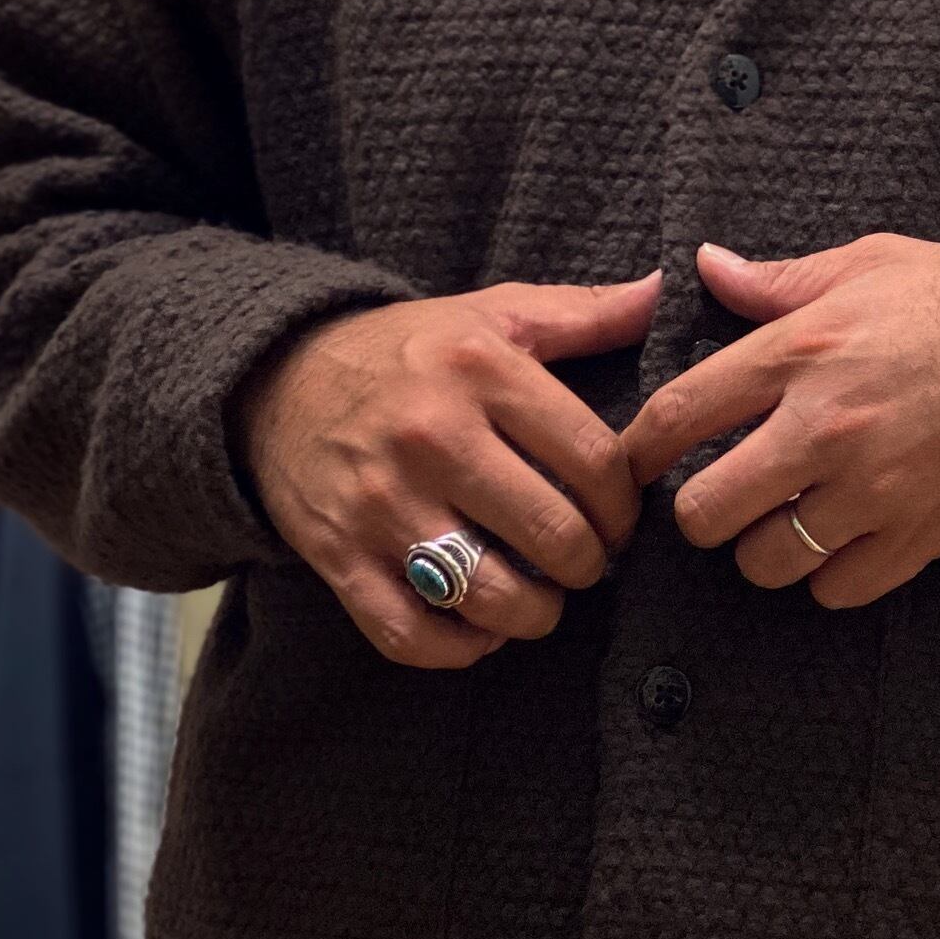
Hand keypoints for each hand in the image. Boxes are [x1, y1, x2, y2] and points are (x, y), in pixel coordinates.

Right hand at [237, 272, 660, 667]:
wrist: (278, 382)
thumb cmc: (410, 352)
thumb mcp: (495, 312)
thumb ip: (584, 311)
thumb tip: (662, 290)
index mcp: (480, 371)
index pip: (594, 460)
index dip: (626, 505)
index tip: (621, 517)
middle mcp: (431, 437)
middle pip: (553, 535)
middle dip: (590, 564)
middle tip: (587, 560)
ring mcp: (380, 504)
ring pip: (491, 595)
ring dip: (536, 614)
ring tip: (543, 598)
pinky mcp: (338, 558)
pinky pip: (412, 635)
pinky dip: (461, 648)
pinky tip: (482, 627)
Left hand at [622, 236, 939, 609]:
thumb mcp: (866, 264)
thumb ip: (777, 279)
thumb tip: (705, 267)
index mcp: (801, 352)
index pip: (679, 414)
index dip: (642, 446)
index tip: (639, 458)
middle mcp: (825, 429)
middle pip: (706, 511)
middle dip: (698, 509)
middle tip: (717, 494)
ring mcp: (871, 491)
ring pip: (766, 561)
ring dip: (763, 546)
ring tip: (781, 518)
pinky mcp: (917, 535)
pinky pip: (836, 590)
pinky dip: (828, 576)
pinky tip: (837, 541)